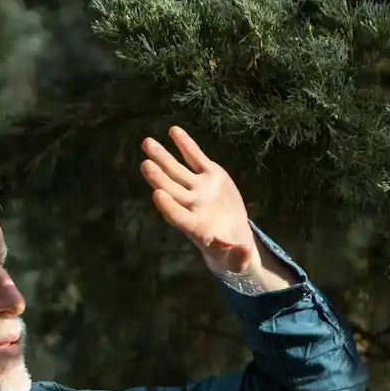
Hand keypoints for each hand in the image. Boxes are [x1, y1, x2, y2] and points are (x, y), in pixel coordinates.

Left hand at [140, 126, 255, 272]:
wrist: (234, 235)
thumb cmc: (232, 253)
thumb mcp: (238, 260)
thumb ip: (238, 257)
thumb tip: (244, 253)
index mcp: (195, 228)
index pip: (178, 217)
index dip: (168, 207)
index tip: (157, 194)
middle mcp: (192, 206)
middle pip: (172, 190)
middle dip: (159, 178)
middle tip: (145, 165)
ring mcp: (199, 189)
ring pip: (178, 171)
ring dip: (163, 157)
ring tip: (147, 143)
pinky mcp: (209, 175)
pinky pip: (195, 158)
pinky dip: (185, 145)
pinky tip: (173, 131)